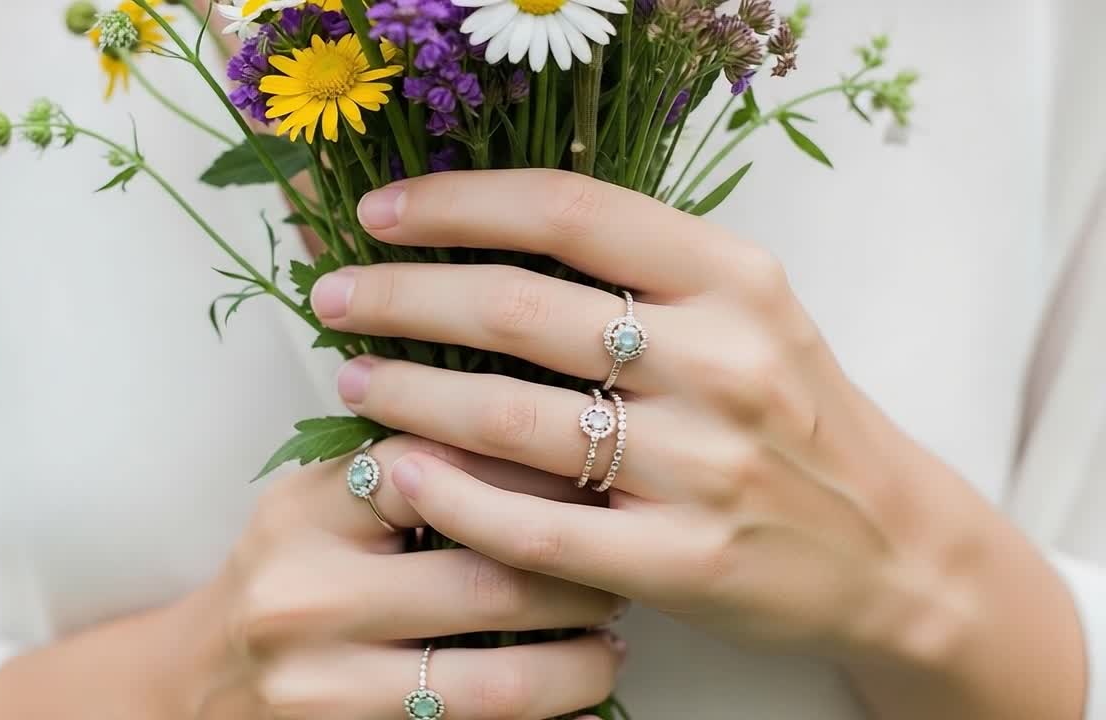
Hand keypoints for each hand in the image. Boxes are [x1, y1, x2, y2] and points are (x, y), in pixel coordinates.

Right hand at [0, 437, 623, 719]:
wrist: (187, 693)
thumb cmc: (278, 581)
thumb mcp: (311, 508)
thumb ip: (397, 469)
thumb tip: (539, 425)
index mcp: (304, 516)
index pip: (435, 470)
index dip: (530, 471)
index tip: (592, 473)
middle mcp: (306, 601)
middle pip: (487, 580)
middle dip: (581, 577)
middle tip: (626, 568)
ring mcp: (324, 693)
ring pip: (497, 683)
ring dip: (580, 665)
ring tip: (612, 647)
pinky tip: (578, 709)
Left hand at [310, 169, 1085, 718]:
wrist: (890, 548)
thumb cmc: (794, 419)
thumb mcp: (749, 314)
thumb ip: (644, 272)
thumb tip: (487, 239)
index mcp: (734, 279)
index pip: (570, 210)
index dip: (456, 204)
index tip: (380, 215)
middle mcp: (721, 361)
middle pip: (518, 307)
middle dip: (402, 297)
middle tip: (333, 300)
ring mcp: (702, 466)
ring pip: (510, 416)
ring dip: (407, 393)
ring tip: (353, 383)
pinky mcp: (681, 562)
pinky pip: (532, 527)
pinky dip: (449, 496)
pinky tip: (395, 473)